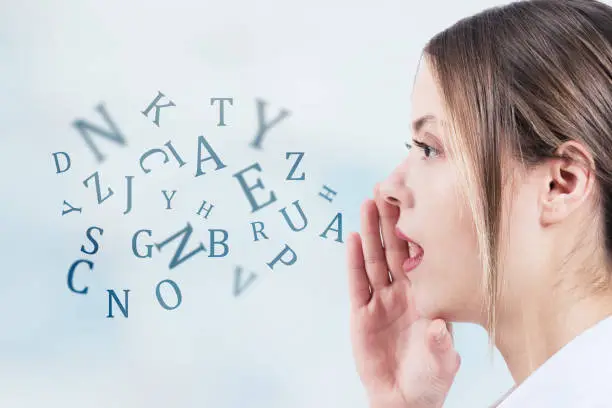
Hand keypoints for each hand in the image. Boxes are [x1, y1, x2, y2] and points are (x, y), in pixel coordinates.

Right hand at [347, 184, 460, 407]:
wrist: (403, 398)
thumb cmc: (429, 379)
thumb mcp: (442, 362)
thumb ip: (440, 344)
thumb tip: (437, 326)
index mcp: (427, 297)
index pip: (422, 257)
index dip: (419, 231)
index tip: (418, 205)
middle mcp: (404, 293)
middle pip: (395, 250)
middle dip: (391, 221)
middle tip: (387, 191)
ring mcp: (381, 301)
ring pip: (374, 260)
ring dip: (370, 233)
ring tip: (367, 205)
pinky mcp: (361, 313)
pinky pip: (357, 282)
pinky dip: (354, 260)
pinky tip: (352, 238)